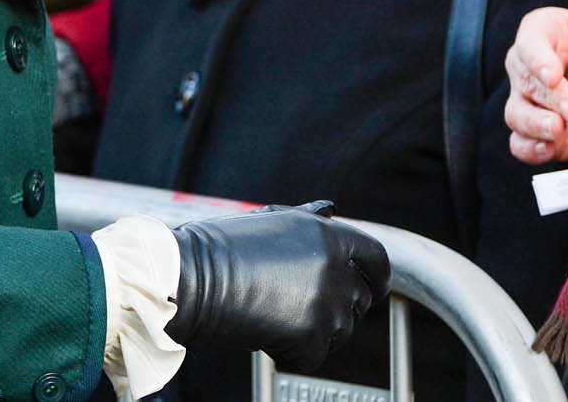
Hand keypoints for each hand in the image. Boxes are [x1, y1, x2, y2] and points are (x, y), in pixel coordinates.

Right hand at [168, 201, 389, 371]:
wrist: (189, 277)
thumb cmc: (218, 248)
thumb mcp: (270, 221)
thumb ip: (308, 221)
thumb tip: (330, 211)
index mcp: (325, 235)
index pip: (376, 258)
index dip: (377, 277)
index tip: (373, 288)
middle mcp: (333, 267)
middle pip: (360, 300)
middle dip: (337, 306)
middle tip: (298, 306)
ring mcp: (325, 303)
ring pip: (340, 332)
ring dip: (314, 331)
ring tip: (275, 315)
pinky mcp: (310, 337)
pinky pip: (314, 357)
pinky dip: (292, 354)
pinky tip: (266, 335)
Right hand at [504, 7, 567, 164]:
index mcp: (548, 32)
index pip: (530, 41)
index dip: (537, 59)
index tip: (553, 77)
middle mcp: (531, 66)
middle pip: (524, 81)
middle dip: (549, 98)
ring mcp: (534, 102)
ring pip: (516, 113)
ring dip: (534, 124)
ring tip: (558, 130)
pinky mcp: (541, 134)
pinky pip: (521, 143)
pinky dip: (529, 148)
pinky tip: (547, 149)